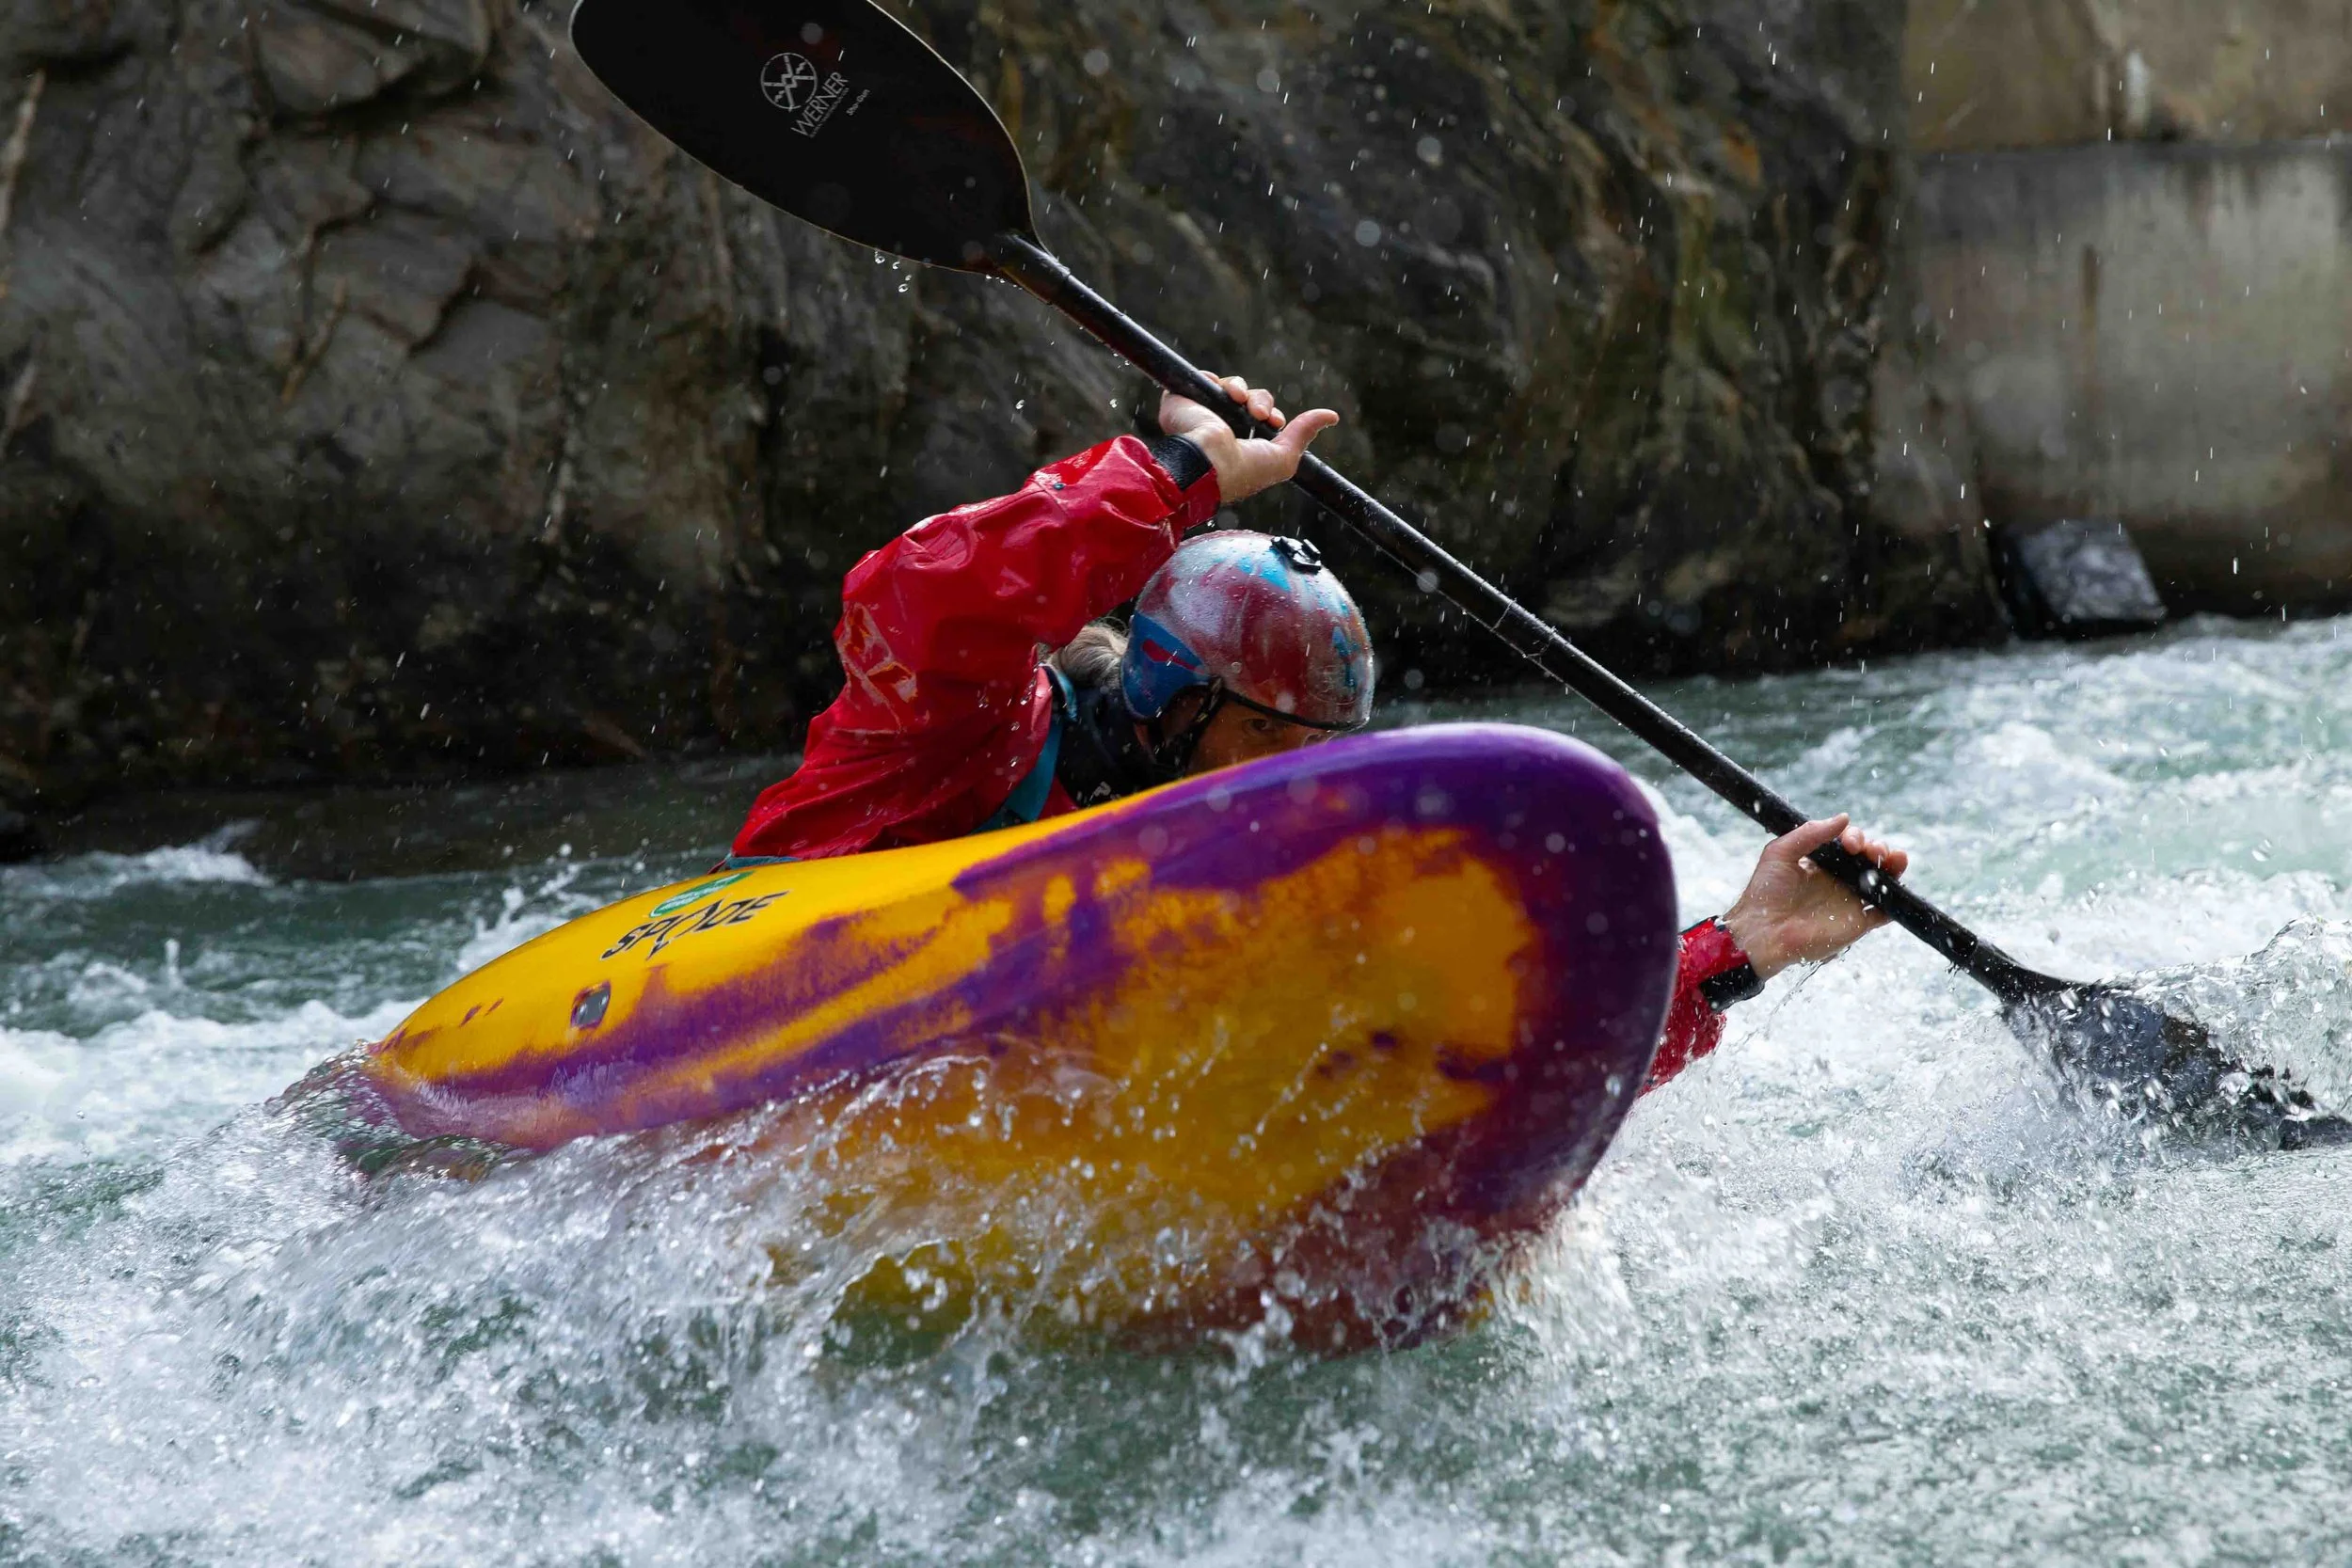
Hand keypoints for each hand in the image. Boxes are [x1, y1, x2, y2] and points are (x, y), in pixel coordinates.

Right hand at [1158, 374, 1339, 502]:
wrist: (1206, 463)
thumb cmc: (1242, 470)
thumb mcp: (1284, 457)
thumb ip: (1305, 433)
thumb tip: (1332, 416)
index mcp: (1239, 445)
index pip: (1261, 418)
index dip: (1272, 414)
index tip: (1275, 422)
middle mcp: (1220, 429)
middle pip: (1251, 399)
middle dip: (1262, 402)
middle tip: (1261, 415)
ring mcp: (1201, 414)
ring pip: (1233, 387)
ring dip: (1244, 392)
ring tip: (1242, 403)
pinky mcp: (1183, 399)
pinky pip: (1206, 377)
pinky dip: (1219, 381)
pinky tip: (1227, 395)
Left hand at [1719, 815, 1909, 979]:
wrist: (1763, 931)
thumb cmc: (1766, 892)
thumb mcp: (1781, 852)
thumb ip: (1811, 833)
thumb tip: (1844, 818)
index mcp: (1823, 863)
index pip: (1850, 844)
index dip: (1856, 837)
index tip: (1850, 843)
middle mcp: (1839, 880)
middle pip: (1871, 859)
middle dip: (1879, 848)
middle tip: (1872, 851)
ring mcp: (1850, 901)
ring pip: (1883, 881)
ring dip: (1894, 866)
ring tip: (1896, 858)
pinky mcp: (1858, 923)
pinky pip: (1885, 912)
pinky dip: (1896, 902)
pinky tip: (1895, 888)